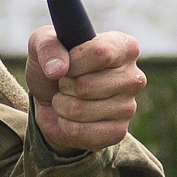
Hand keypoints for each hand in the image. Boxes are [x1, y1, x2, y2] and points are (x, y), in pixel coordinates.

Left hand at [26, 27, 144, 152]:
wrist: (48, 101)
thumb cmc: (54, 65)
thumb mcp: (42, 44)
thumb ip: (47, 46)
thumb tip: (57, 69)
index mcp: (124, 47)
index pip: (101, 53)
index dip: (74, 62)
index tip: (66, 64)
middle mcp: (133, 77)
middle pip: (87, 85)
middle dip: (64, 85)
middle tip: (66, 82)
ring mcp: (128, 107)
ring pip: (80, 110)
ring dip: (61, 106)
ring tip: (66, 99)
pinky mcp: (118, 132)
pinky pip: (81, 132)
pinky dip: (66, 126)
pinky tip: (72, 118)